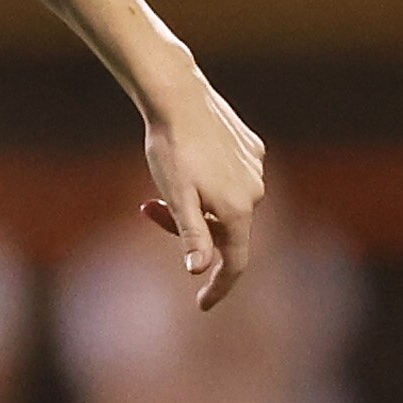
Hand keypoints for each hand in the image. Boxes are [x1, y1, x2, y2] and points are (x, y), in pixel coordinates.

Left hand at [140, 77, 264, 309]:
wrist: (177, 97)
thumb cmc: (170, 149)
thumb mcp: (176, 197)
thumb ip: (191, 235)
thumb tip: (198, 270)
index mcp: (237, 209)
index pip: (233, 262)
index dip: (218, 287)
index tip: (202, 305)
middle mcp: (255, 191)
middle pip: (223, 230)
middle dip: (188, 230)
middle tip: (147, 209)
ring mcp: (255, 168)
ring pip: (225, 204)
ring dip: (195, 205)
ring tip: (162, 181)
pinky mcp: (251, 148)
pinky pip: (231, 179)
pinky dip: (208, 184)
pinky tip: (188, 161)